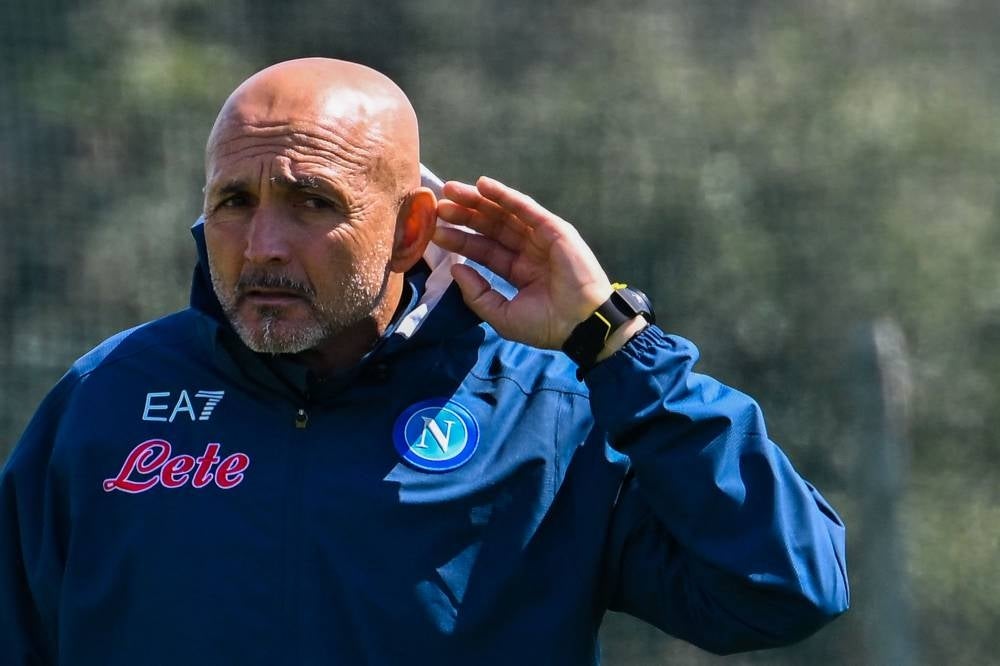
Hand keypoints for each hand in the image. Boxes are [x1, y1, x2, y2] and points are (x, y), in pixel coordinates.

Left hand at [433, 176, 613, 349]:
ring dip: (477, 200)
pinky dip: (504, 195)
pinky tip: (482, 185)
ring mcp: (542, 238)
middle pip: (490, 227)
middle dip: (464, 215)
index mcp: (519, 270)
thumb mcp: (503, 315)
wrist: (581, 325)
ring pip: (504, 213)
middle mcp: (529, 251)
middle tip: (438, 206)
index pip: (484, 250)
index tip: (436, 231)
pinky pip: (525, 208)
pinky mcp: (554, 229)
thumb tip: (456, 270)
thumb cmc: (546, 325)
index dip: (460, 240)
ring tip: (450, 190)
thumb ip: (478, 294)